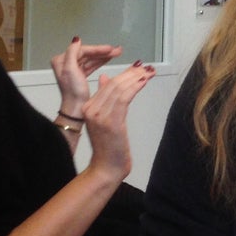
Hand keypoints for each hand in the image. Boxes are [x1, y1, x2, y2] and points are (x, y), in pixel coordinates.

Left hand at [50, 37, 123, 112]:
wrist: (77, 108)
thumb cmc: (73, 92)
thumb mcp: (70, 70)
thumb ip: (72, 52)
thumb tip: (76, 40)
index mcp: (61, 60)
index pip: (82, 50)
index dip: (96, 49)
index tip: (109, 48)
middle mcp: (66, 63)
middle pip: (87, 53)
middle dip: (102, 51)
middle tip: (116, 50)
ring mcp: (74, 69)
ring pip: (91, 58)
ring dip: (103, 55)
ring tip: (116, 53)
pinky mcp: (80, 75)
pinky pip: (92, 65)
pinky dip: (100, 61)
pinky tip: (108, 58)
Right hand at [82, 62, 154, 179]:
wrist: (106, 167)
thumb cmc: (109, 146)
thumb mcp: (104, 119)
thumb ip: (104, 99)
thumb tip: (105, 78)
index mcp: (87, 107)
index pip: (107, 84)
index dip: (124, 74)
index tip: (137, 67)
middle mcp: (90, 109)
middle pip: (113, 84)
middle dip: (131, 73)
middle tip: (146, 68)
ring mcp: (100, 115)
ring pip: (119, 89)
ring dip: (136, 78)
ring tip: (148, 72)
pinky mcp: (111, 122)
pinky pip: (124, 98)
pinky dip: (135, 87)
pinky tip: (144, 82)